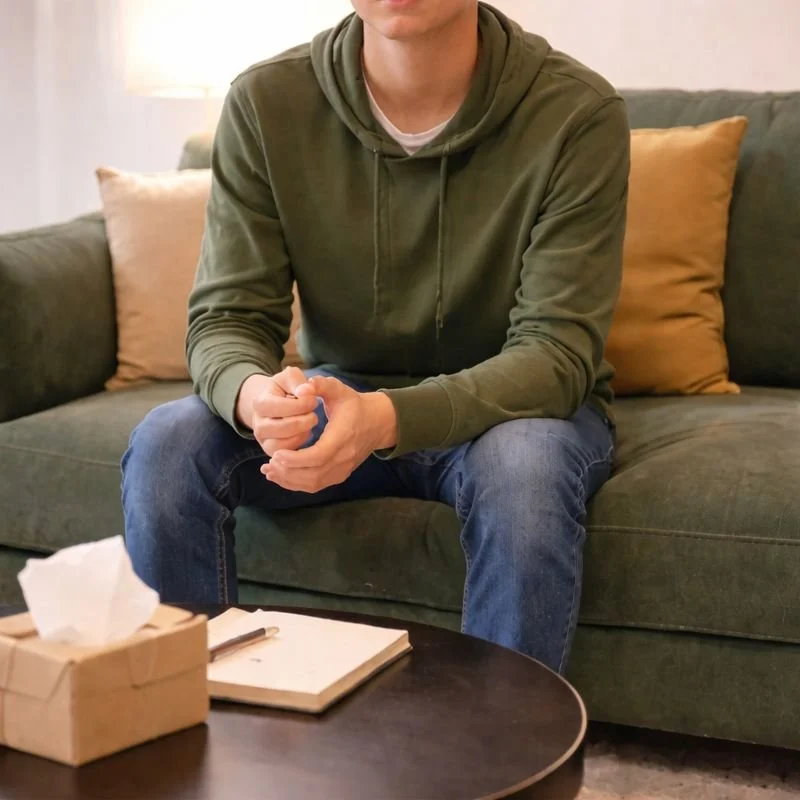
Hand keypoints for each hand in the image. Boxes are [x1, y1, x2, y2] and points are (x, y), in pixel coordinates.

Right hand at [236, 368, 318, 456]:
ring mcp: (263, 440)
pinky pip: (286, 455)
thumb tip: (306, 391)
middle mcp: (258, 424)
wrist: (275, 402)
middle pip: (283, 428)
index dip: (302, 404)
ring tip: (309, 423)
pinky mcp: (271, 451)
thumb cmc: (286, 388)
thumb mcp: (291, 377)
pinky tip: (305, 432)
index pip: (281, 407)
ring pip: (283, 445)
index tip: (313, 399)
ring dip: (302, 434)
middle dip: (304, 420)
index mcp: (261, 402)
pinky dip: (299, 445)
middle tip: (314, 414)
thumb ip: (298, 381)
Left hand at [262, 376, 396, 493]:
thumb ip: (321, 385)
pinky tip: (281, 476)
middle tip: (268, 463)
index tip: (277, 454)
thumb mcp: (339, 389)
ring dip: (289, 480)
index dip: (295, 459)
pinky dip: (297, 484)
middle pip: (313, 474)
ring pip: (314, 483)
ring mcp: (343, 469)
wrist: (378, 423)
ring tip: (270, 471)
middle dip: (288, 471)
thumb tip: (304, 387)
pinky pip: (317, 485)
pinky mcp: (340, 475)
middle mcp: (345, 457)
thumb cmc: (354, 405)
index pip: (318, 456)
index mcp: (343, 436)